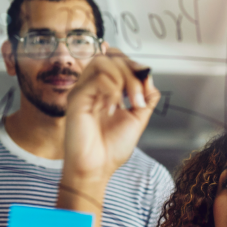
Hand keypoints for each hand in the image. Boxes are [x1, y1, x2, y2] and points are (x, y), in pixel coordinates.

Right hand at [63, 49, 158, 181]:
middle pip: (113, 58)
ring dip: (123, 79)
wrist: (98, 168)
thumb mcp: (138, 118)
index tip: (147, 86)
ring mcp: (83, 90)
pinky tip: (112, 109)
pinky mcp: (76, 97)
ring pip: (103, 62)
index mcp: (106, 89)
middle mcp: (93, 86)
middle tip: (139, 99)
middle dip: (133, 75)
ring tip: (128, 103)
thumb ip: (145, 98)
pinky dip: (112, 90)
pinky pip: (97, 78)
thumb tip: (149, 78)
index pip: (119, 60)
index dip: (135, 67)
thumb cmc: (111, 148)